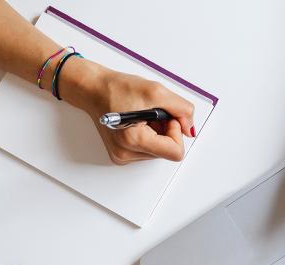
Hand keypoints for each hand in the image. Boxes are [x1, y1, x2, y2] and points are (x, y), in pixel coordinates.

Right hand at [61, 59, 194, 164]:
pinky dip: (149, 135)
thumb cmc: (118, 88)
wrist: (94, 89)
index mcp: (133, 140)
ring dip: (158, 133)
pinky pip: (148, 150)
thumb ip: (182, 109)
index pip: (175, 152)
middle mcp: (126, 154)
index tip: (167, 116)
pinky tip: (138, 122)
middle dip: (166, 131)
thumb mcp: (157, 91)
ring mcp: (122, 156)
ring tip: (143, 116)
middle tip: (153, 112)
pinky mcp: (121, 154)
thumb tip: (190, 128)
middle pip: (167, 152)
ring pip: (159, 151)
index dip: (176, 132)